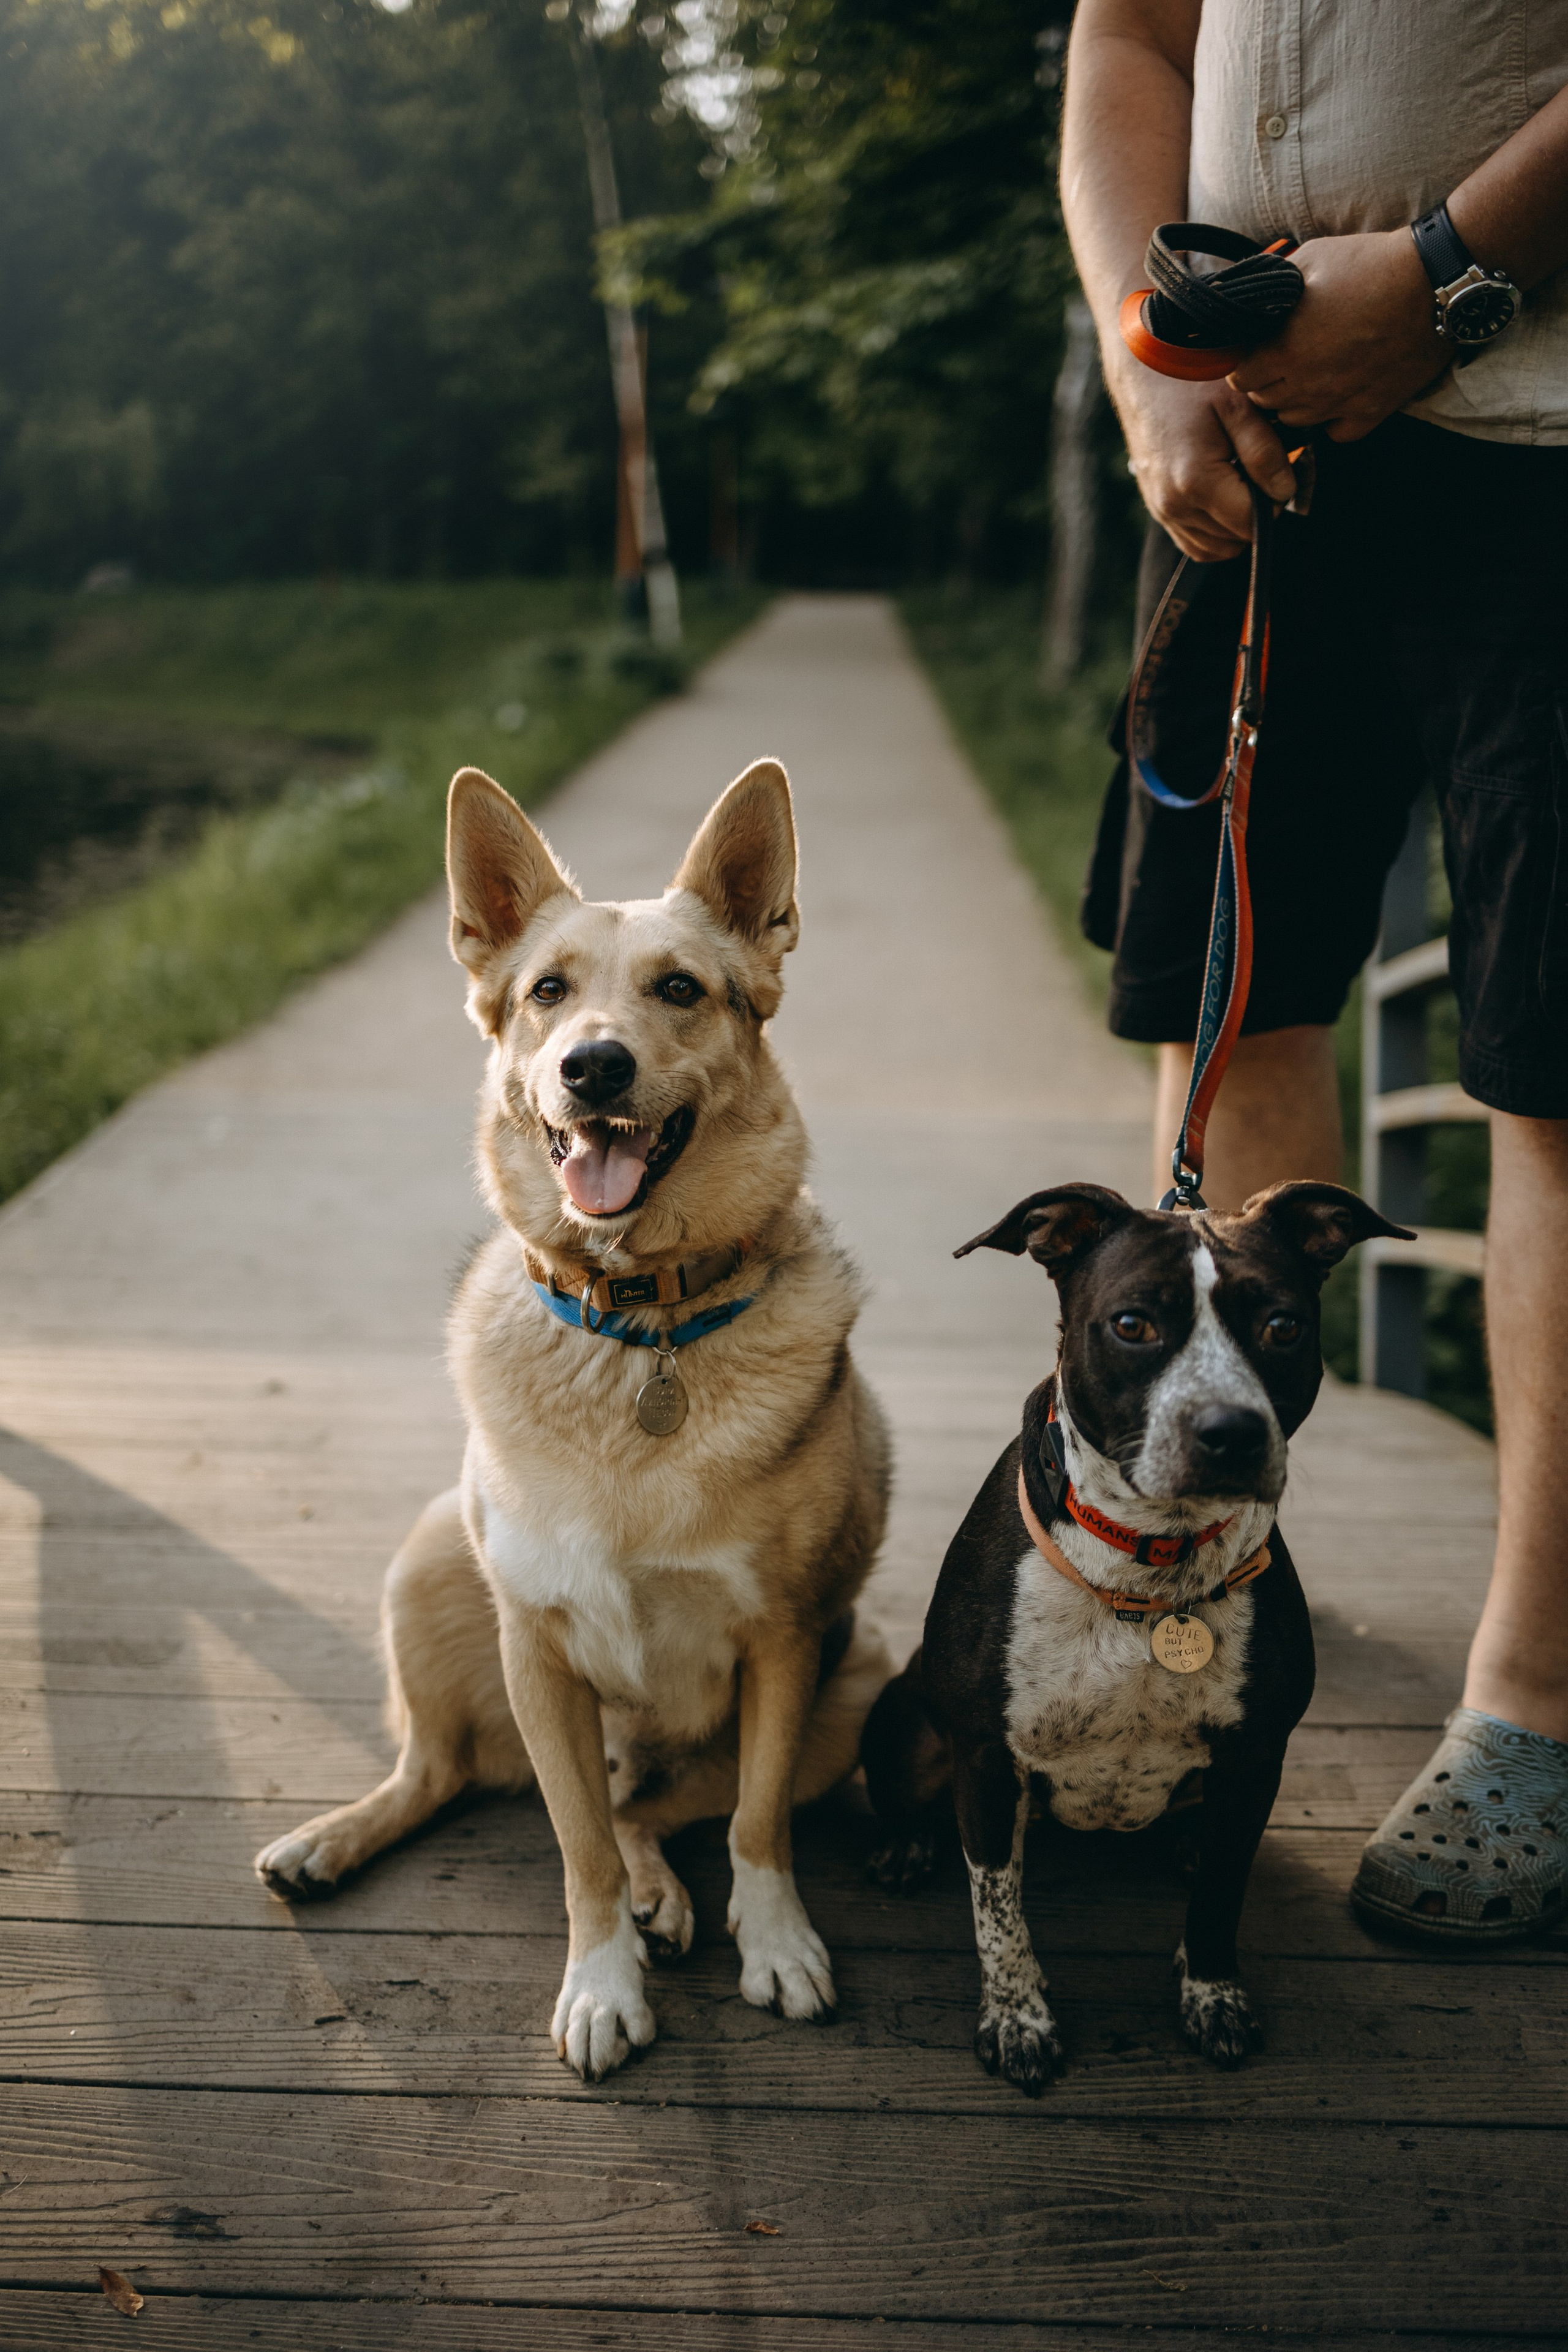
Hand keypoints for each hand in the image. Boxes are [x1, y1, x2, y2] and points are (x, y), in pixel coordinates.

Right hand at [1109, 363, 1295, 562]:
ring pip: (1215, 547)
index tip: (1274, 469)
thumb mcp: (1240, 405)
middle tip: (1256, 469)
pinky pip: (1194, 542)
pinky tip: (1222, 495)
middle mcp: (1173, 506)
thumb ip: (1265, 453)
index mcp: (1196, 482)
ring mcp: (1161, 510)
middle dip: (1254, 510)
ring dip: (1234, 523)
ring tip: (1238, 479)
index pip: (1252, 523)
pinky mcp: (1156, 507)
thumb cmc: (1195, 377)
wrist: (1145, 364)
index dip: (1273, 500)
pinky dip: (1214, 529)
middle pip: (1235, 539)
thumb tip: (1283, 494)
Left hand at [1228, 229, 1449, 439]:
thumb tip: (1255, 300)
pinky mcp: (1371, 413)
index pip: (1241, 378)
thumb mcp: (1311, 259)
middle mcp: (1307, 387)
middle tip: (1285, 359)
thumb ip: (1276, 288)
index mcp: (1285, 352)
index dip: (1247, 362)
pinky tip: (1340, 394)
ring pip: (1296, 420)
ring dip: (1296, 401)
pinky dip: (1332, 419)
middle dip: (1268, 382)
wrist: (1433, 282)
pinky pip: (1336, 432)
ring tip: (1312, 374)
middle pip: (1265, 402)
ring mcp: (1339, 404)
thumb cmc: (1371, 265)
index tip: (1259, 350)